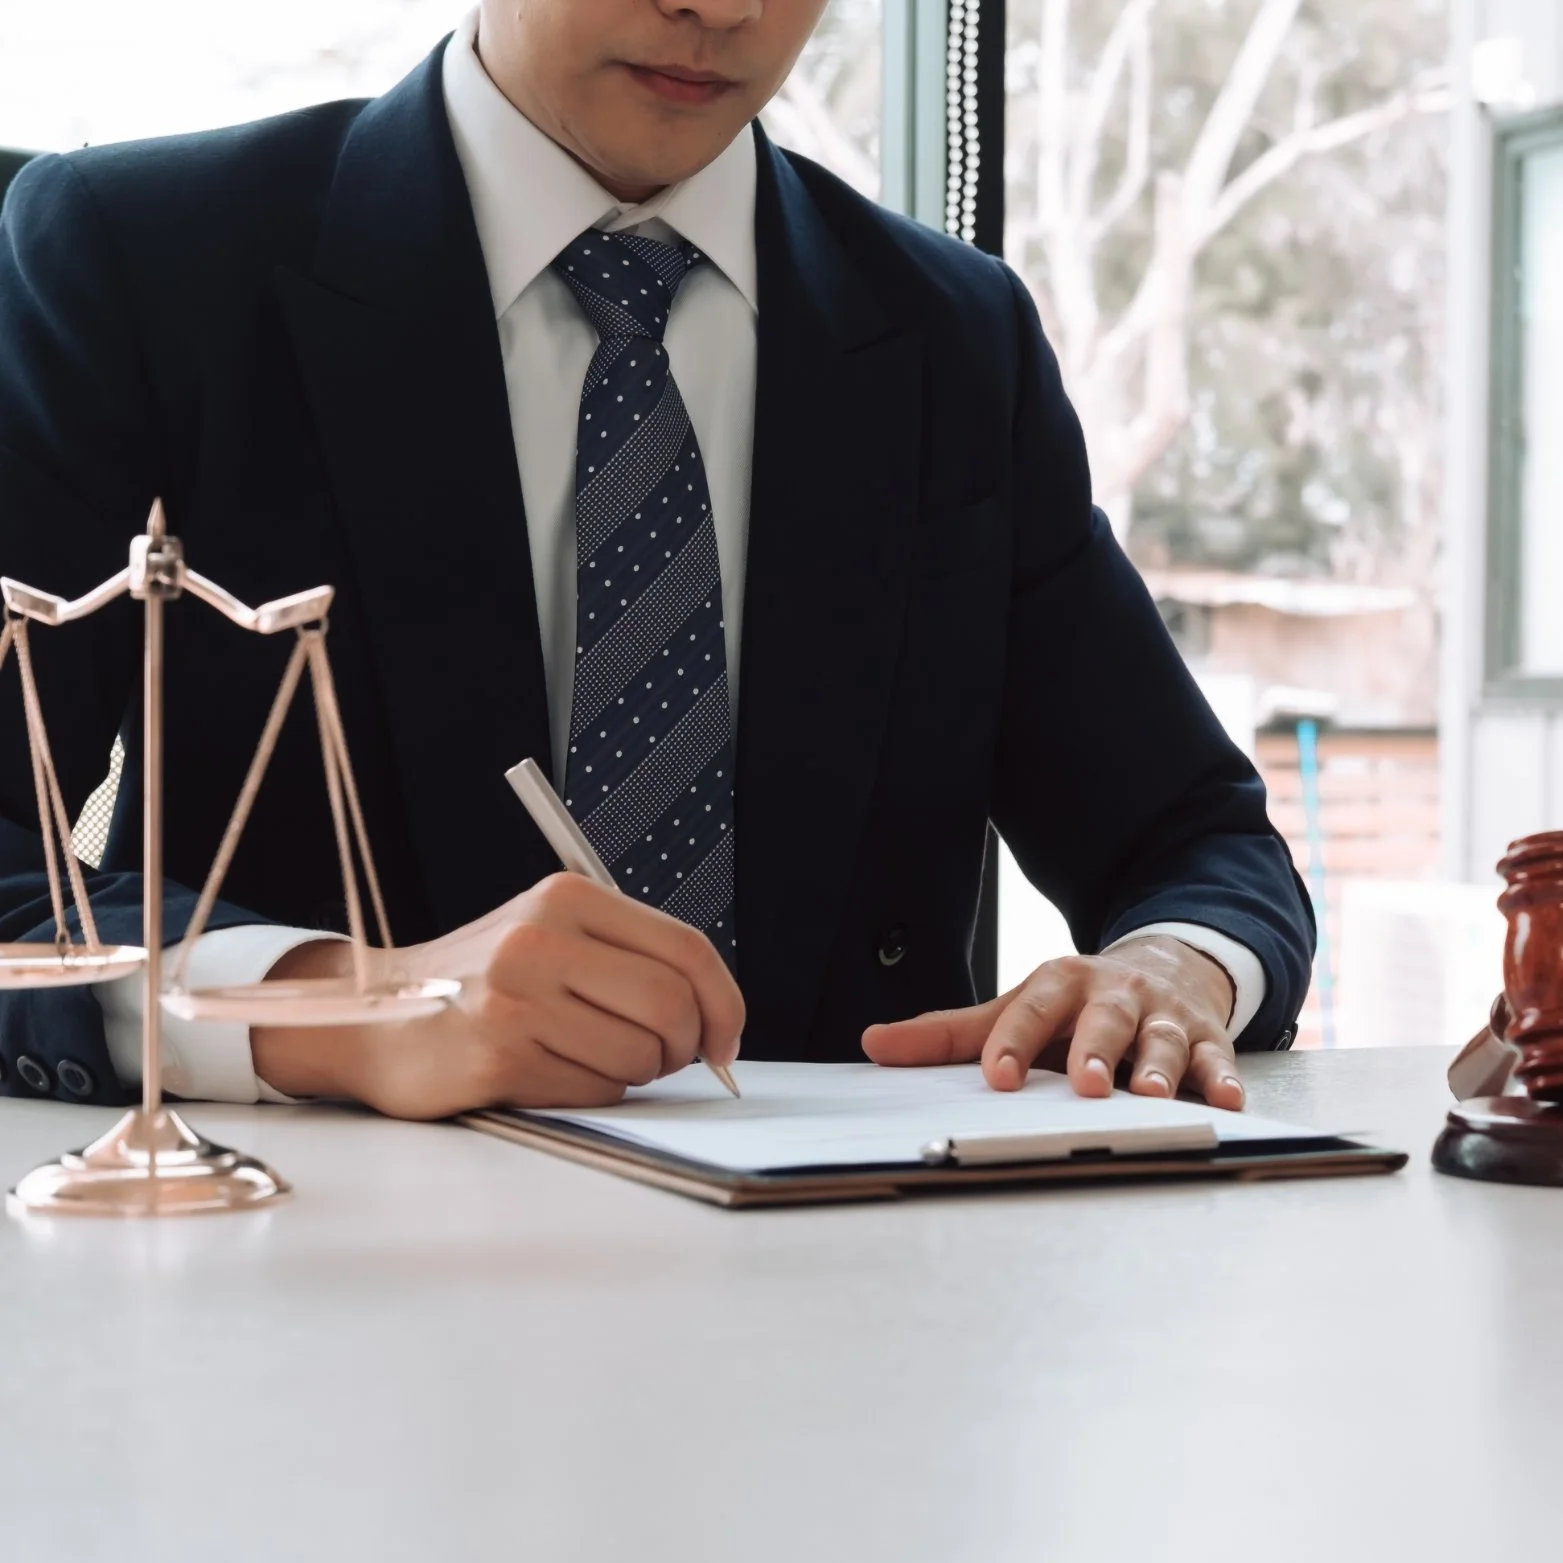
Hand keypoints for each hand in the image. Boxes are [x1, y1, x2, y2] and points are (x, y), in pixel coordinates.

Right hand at [252, 874, 743, 1119]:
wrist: (376, 1018)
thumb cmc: (482, 984)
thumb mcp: (553, 937)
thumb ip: (629, 958)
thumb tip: (716, 1016)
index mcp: (567, 898)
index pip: (686, 948)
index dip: (724, 1003)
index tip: (726, 1040)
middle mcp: (540, 938)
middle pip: (671, 1005)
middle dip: (683, 1046)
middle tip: (662, 1056)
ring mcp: (516, 998)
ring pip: (639, 1057)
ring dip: (634, 1072)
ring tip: (589, 1056)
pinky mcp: (498, 1055)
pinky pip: (594, 1090)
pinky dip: (591, 1091)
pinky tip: (551, 1071)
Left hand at [861, 935, 1243, 1108]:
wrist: (1163, 968)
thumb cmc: (1075, 1004)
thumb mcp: (1014, 1010)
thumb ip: (949, 1035)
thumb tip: (874, 1045)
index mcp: (1059, 984)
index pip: (1030, 1010)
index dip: (1012, 1042)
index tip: (995, 1077)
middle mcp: (1113, 995)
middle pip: (1102, 1019)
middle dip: (1093, 1049)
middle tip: (1083, 1082)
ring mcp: (1162, 1016)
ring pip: (1163, 1039)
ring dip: (1160, 1067)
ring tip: (1152, 1095)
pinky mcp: (1206, 1039)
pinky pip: (1218, 1059)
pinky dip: (1223, 1079)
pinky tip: (1225, 1100)